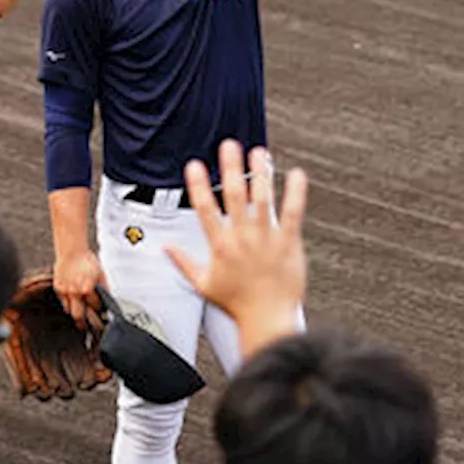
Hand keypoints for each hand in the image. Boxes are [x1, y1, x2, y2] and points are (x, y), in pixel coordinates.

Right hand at [53, 250, 104, 330]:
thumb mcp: (101, 274)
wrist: (72, 252)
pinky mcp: (58, 288)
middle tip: (88, 328)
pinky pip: (63, 302)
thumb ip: (104, 289)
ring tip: (81, 319)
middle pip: (78, 315)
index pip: (95, 306)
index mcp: (87, 288)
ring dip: (76, 314)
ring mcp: (65, 290)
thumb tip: (109, 300)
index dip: (100, 311)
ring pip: (69, 310)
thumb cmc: (88, 261)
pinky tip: (74, 304)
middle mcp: (75, 291)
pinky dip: (69, 304)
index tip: (102, 315)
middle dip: (84, 324)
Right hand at [168, 140, 307, 351]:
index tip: (193, 165)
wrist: (268, 319)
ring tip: (259, 152)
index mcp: (220, 247)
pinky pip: (293, 213)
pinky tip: (297, 174)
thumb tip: (166, 249)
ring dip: (260, 173)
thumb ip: (183, 263)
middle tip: (228, 145)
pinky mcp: (289, 243)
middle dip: (230, 168)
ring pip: (263, 200)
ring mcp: (267, 240)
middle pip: (234, 196)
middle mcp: (242, 239)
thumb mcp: (204, 285)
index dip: (198, 185)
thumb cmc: (237, 304)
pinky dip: (296, 193)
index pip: (205, 210)